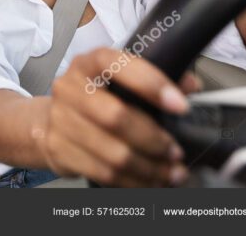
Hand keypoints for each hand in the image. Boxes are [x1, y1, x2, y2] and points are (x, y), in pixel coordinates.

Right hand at [40, 47, 199, 187]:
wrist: (56, 118)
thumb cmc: (96, 97)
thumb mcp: (121, 79)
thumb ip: (157, 76)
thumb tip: (190, 84)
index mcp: (89, 64)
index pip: (118, 66)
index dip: (151, 84)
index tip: (180, 105)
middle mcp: (70, 88)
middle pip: (115, 117)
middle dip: (154, 139)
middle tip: (176, 151)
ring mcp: (60, 119)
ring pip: (113, 153)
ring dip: (148, 168)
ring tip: (169, 171)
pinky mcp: (58, 148)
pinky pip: (103, 172)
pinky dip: (133, 181)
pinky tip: (148, 180)